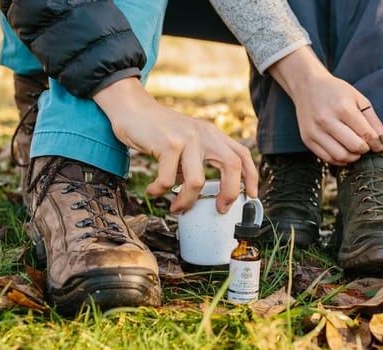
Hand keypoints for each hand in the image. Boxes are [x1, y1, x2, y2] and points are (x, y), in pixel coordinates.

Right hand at [93, 78, 257, 213]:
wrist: (131, 107)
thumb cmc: (157, 130)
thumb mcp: (186, 139)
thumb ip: (197, 159)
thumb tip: (198, 192)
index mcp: (212, 134)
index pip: (241, 154)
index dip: (251, 176)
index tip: (251, 195)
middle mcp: (205, 134)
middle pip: (232, 166)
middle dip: (230, 193)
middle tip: (220, 209)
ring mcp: (187, 138)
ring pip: (197, 181)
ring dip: (186, 201)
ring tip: (176, 207)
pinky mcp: (168, 144)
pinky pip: (167, 180)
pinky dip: (159, 191)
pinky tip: (153, 190)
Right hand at [269, 46, 382, 165]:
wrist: (307, 86)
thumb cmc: (336, 91)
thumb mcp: (358, 99)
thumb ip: (373, 120)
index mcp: (343, 108)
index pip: (366, 134)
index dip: (377, 143)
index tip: (381, 145)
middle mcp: (327, 120)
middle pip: (354, 147)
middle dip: (365, 149)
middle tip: (367, 145)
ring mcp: (315, 131)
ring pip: (340, 156)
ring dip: (353, 157)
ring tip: (355, 149)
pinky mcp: (307, 139)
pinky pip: (327, 158)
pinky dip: (339, 160)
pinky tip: (344, 151)